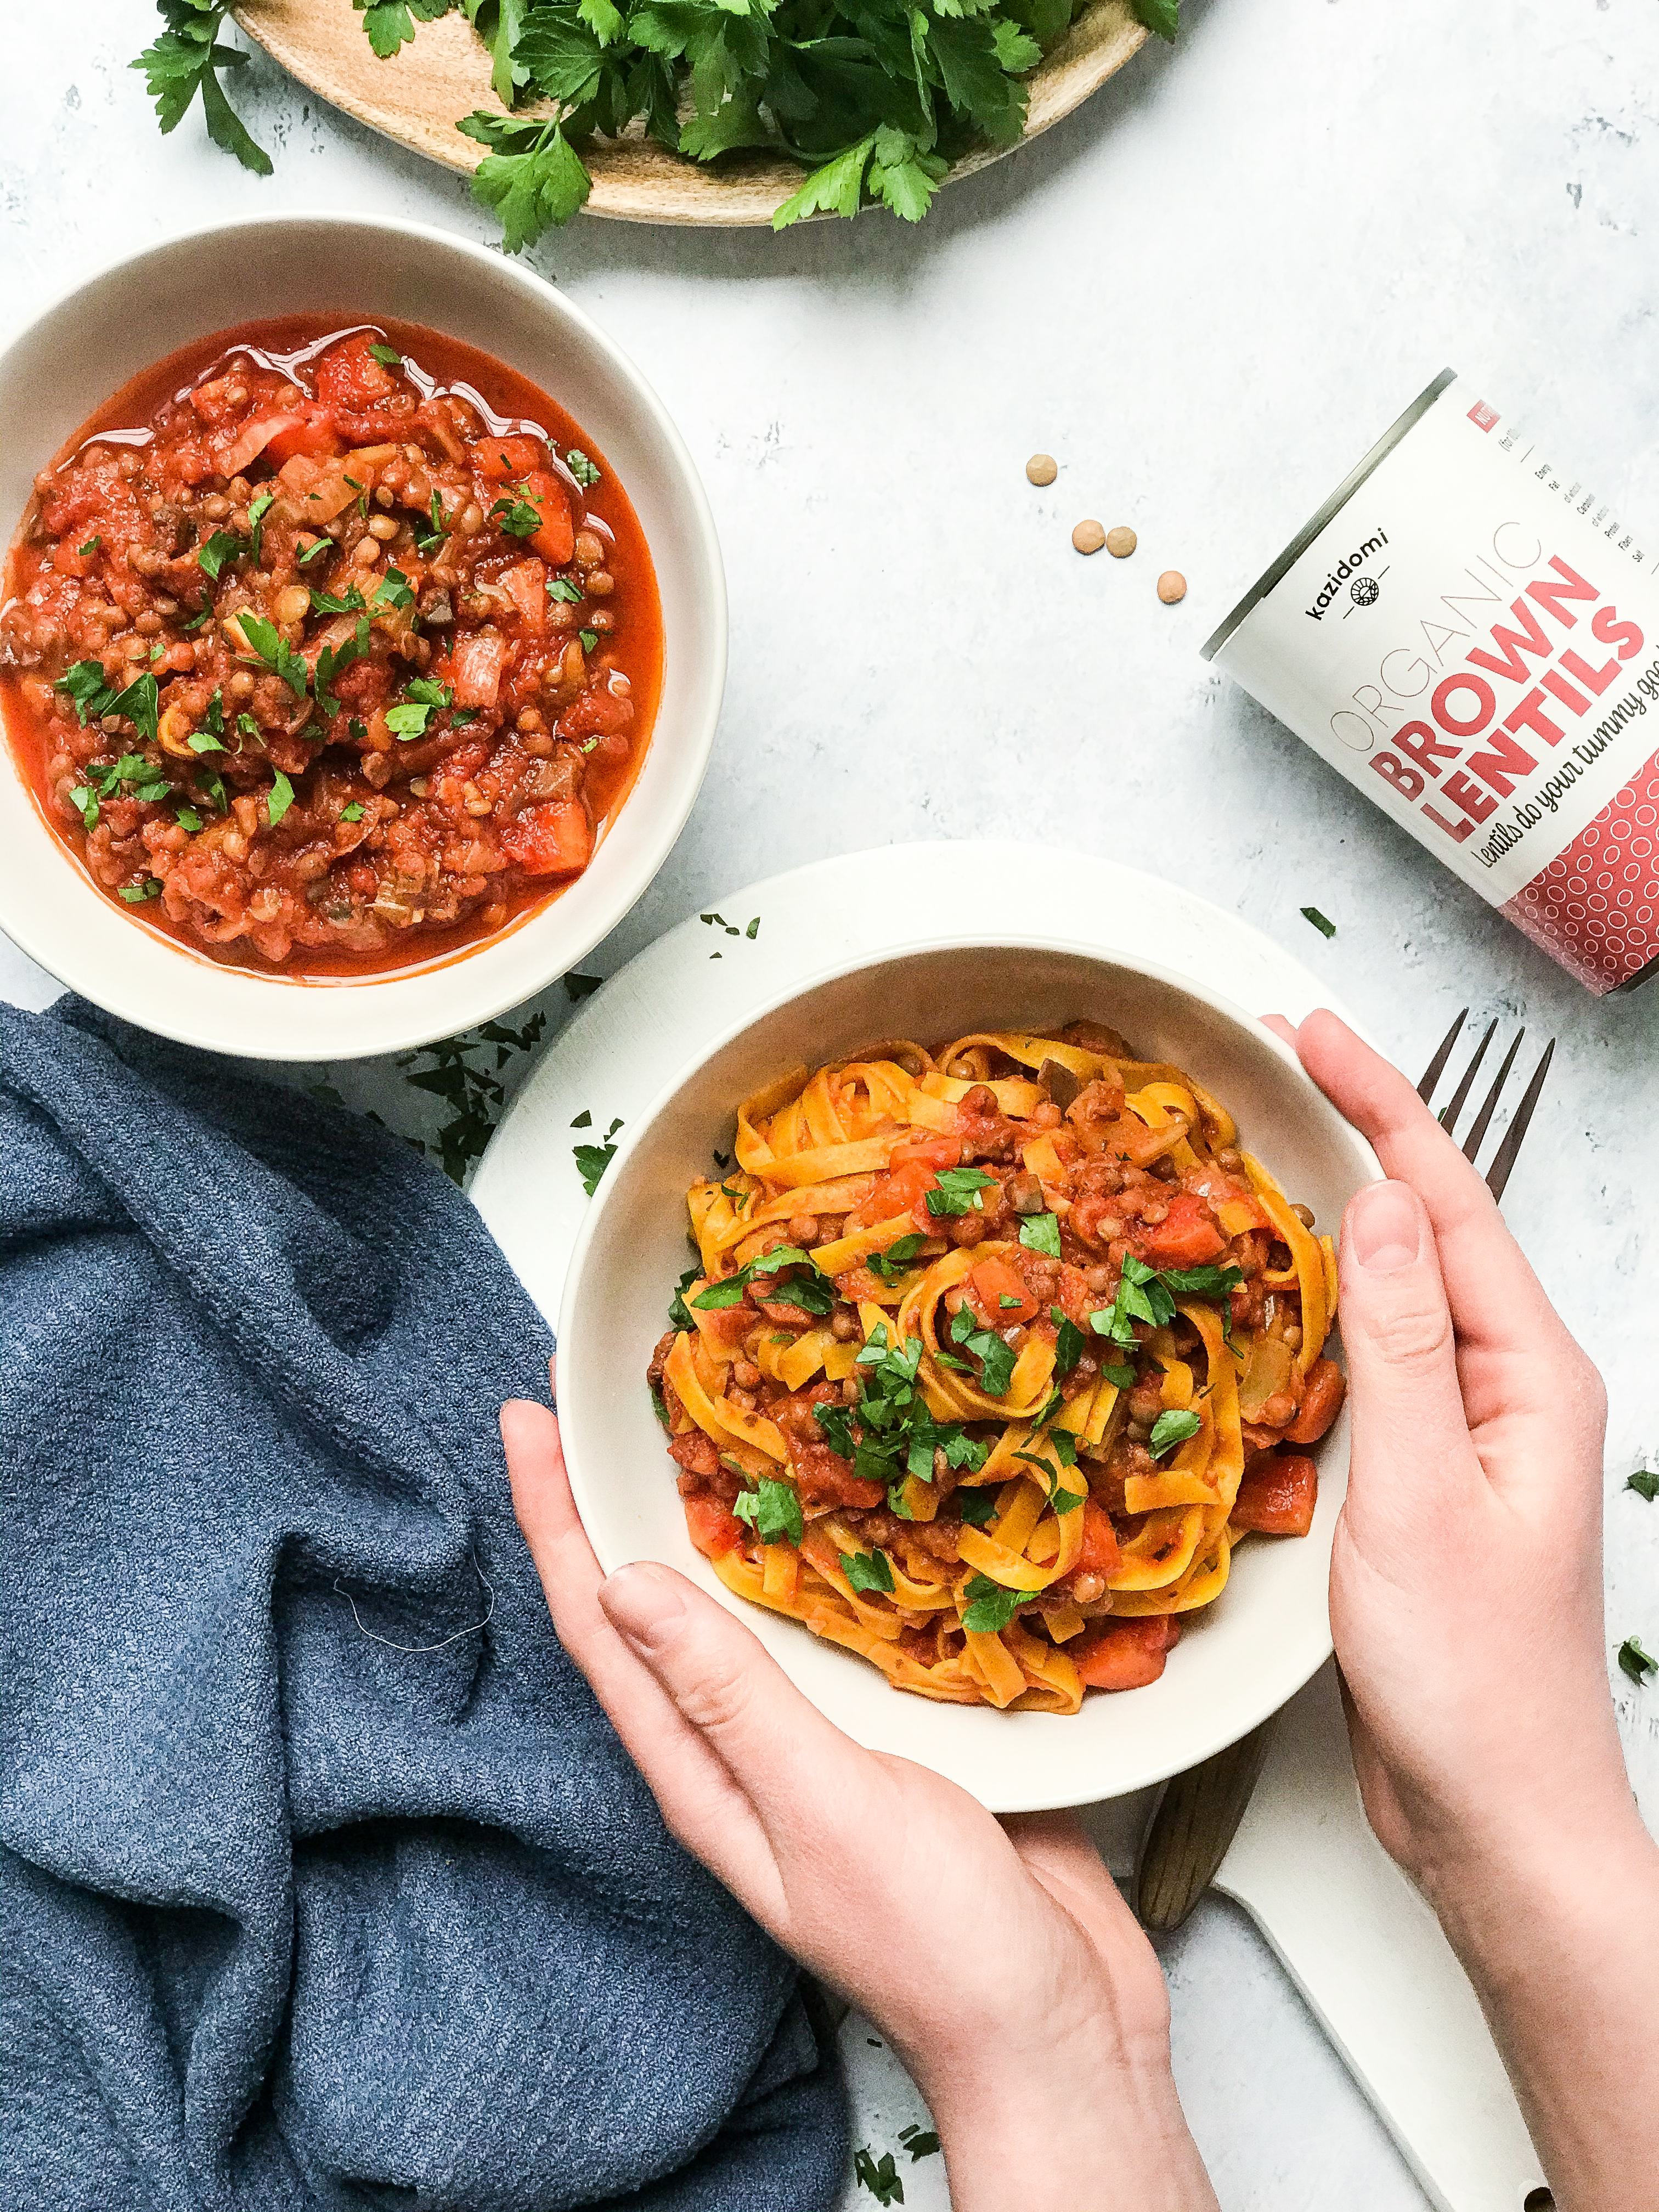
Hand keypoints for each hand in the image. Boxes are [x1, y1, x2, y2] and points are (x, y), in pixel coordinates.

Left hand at [501, 1390, 1216, 2211]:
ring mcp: (816, 1743)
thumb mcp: (825, 1807)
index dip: (552, 1517)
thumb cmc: (939, 1944)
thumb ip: (734, 1700)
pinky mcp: (892, 1732)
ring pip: (740, 1607)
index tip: (526, 1416)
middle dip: (610, 1498)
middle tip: (592, 1393)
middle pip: (648, 1605)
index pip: (597, 1626)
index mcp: (702, 1773)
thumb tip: (625, 1588)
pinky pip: (831, 1626)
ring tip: (697, 1424)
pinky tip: (838, 1510)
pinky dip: (815, 1556)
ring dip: (709, 1515)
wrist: (1054, 2029)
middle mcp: (742, 1750)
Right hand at [1277, 1010, 1625, 1884]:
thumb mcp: (1423, 1496)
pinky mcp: (1429, 1470)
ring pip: (1402, 1283)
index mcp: (1532, 1375)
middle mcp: (1511, 1386)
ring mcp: (1473, 1428)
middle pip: (1432, 1224)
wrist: (1494, 1813)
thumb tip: (1375, 1203)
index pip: (1449, 1202)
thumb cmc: (1471, 1679)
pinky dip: (1327, 1295)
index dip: (1381, 1104)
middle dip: (1362, 1130)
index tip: (1310, 1031)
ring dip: (1341, 1205)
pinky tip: (1283, 1284)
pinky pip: (1380, 1350)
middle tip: (1279, 1060)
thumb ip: (1399, 1344)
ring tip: (1272, 1142)